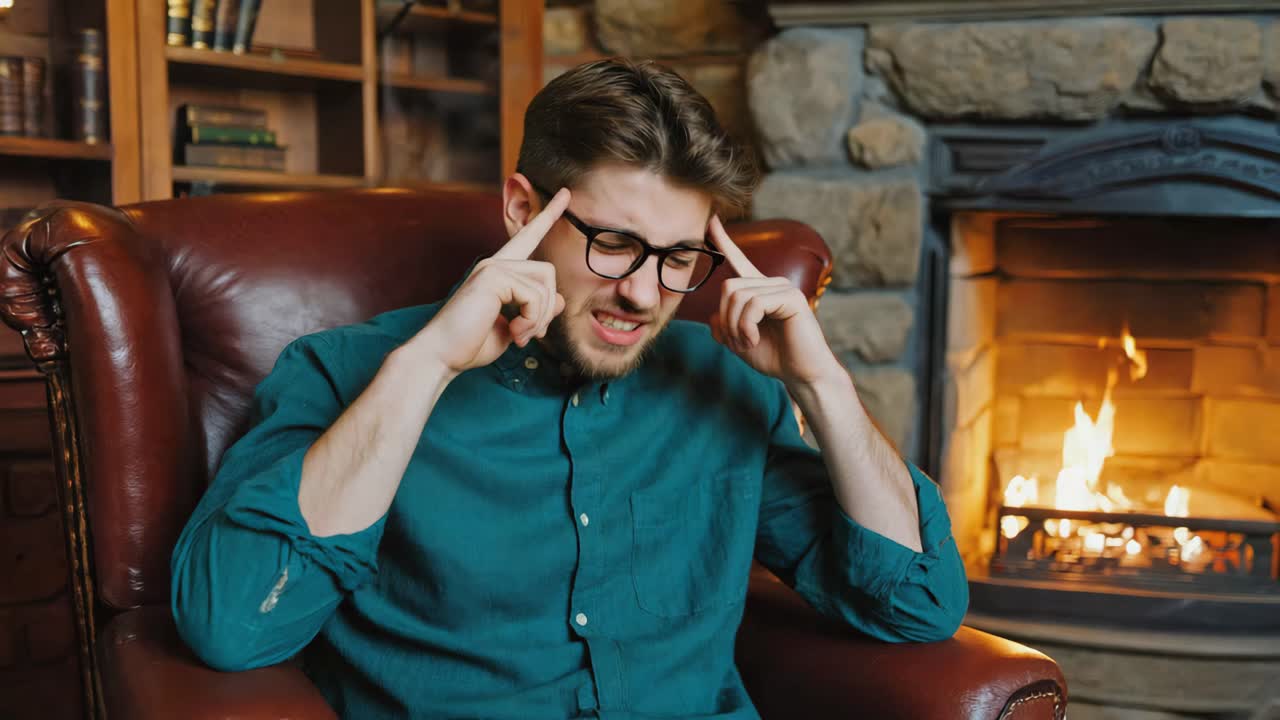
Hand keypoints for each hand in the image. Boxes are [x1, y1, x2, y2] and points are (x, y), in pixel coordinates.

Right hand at [414, 188, 569, 376]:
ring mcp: (493, 267)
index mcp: (498, 272)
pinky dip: (532, 320)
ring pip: (545, 283)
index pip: (527, 237)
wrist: (442, 355)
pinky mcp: (493, 276)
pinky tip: (515, 333)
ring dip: (540, 318)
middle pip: (548, 271)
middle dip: (548, 308)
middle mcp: (495, 263)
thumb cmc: (471, 344)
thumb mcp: (514, 327)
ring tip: (521, 336)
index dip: (547, 216)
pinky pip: (534, 296)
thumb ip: (535, 311)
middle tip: (531, 335)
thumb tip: (560, 299)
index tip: (566, 194)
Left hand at [707, 215, 840, 387]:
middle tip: (737, 343)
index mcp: (759, 291)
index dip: (724, 241)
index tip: (711, 220)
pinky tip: (755, 340)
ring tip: (748, 343)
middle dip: (725, 320)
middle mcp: (772, 284)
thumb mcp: (738, 342)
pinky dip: (746, 327)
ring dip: (735, 327)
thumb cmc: (774, 357)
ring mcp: (783, 288)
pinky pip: (754, 304)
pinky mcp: (791, 297)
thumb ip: (724, 326)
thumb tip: (714, 315)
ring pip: (738, 296)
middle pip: (728, 287)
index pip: (738, 261)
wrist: (801, 374)